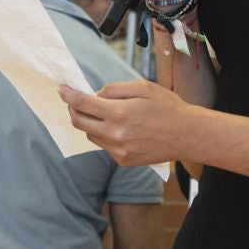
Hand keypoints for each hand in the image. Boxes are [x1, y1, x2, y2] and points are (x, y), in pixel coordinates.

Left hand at [59, 78, 194, 167]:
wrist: (187, 135)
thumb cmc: (167, 107)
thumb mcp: (142, 87)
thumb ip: (114, 89)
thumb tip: (94, 95)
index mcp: (119, 113)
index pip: (82, 104)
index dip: (68, 95)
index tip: (62, 89)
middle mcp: (115, 135)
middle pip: (79, 122)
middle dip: (73, 109)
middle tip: (76, 100)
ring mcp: (118, 151)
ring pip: (90, 135)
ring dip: (91, 123)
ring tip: (108, 114)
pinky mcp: (123, 161)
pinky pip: (104, 146)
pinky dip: (105, 135)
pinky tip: (122, 128)